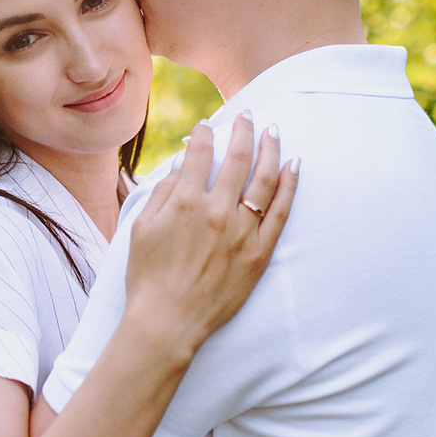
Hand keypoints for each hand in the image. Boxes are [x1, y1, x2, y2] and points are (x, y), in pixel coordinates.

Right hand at [124, 113, 297, 355]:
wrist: (168, 322)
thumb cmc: (147, 276)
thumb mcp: (141, 228)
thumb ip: (162, 193)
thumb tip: (181, 166)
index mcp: (184, 202)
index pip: (200, 152)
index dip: (204, 133)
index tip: (206, 126)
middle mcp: (217, 211)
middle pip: (237, 156)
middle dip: (243, 129)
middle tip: (248, 114)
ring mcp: (242, 232)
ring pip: (264, 178)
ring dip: (270, 148)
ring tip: (273, 130)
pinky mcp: (259, 252)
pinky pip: (280, 212)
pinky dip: (290, 185)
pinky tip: (294, 165)